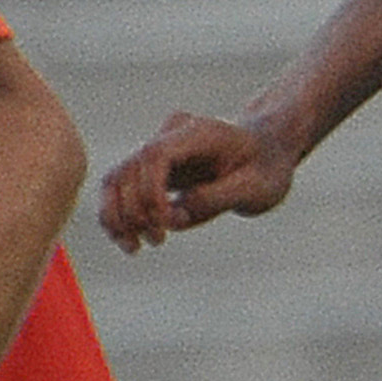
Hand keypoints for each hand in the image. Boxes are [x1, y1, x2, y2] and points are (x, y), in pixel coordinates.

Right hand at [97, 112, 297, 250]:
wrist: (266, 153)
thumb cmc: (265, 169)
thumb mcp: (256, 188)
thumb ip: (215, 199)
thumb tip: (174, 217)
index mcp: (198, 133)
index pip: (155, 154)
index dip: (150, 191)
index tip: (164, 224)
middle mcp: (171, 135)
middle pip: (129, 168)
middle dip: (135, 211)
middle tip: (158, 241)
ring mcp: (158, 149)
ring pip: (115, 178)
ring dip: (117, 216)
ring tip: (134, 247)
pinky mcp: (151, 168)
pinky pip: (121, 189)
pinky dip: (118, 215)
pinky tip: (129, 240)